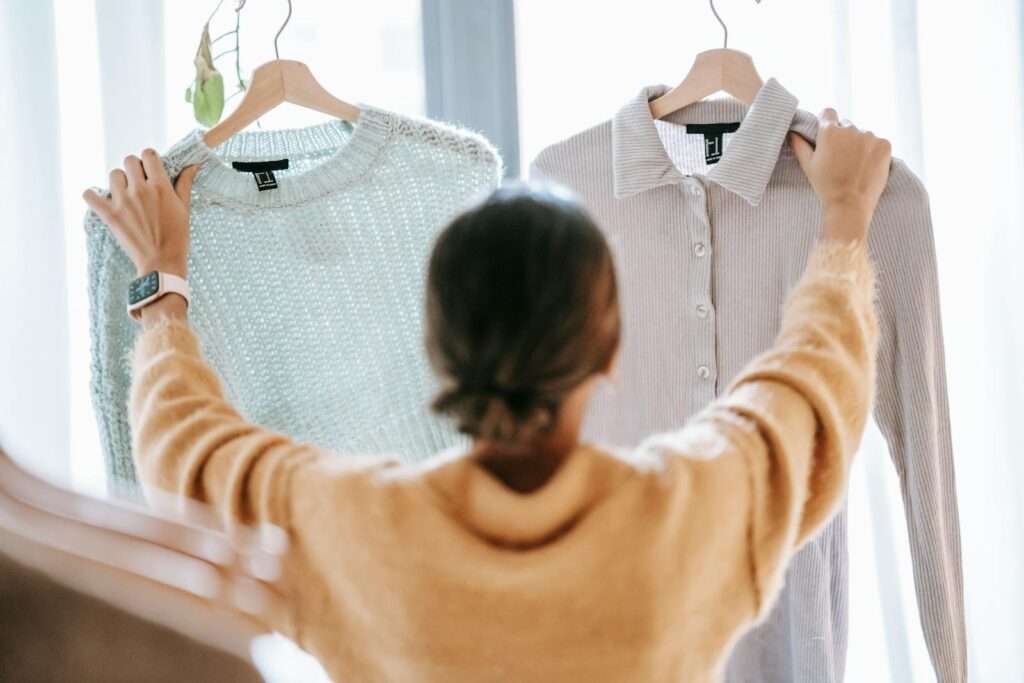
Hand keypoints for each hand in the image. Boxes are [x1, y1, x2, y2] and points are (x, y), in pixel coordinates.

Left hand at [83, 151, 200, 277]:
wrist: (162, 262)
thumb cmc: (177, 237)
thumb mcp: (184, 208)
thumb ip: (185, 183)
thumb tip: (193, 165)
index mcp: (160, 186)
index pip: (149, 154)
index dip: (150, 160)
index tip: (151, 170)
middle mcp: (140, 190)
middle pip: (129, 161)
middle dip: (135, 169)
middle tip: (139, 183)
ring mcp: (123, 201)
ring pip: (113, 174)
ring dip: (119, 181)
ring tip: (125, 195)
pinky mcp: (110, 214)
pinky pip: (90, 195)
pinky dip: (92, 195)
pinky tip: (100, 199)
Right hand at [789, 109, 891, 242]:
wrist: (850, 204)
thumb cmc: (825, 186)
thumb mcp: (808, 166)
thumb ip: (800, 145)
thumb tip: (793, 132)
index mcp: (829, 131)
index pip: (828, 113)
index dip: (827, 122)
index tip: (828, 134)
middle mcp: (850, 128)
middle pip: (847, 124)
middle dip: (844, 137)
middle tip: (841, 158)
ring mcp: (869, 136)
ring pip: (863, 134)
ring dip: (860, 144)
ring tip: (855, 166)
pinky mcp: (884, 144)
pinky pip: (878, 143)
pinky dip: (874, 152)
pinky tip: (867, 167)